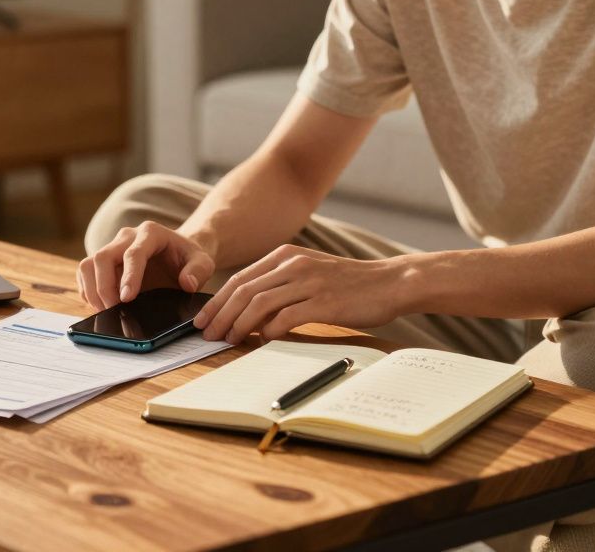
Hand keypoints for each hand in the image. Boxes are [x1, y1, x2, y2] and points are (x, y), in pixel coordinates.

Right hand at [76, 221, 215, 310]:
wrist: (177, 254)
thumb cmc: (188, 258)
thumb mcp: (204, 262)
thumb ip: (199, 271)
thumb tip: (187, 283)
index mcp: (151, 233)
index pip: (133, 253)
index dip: (128, 276)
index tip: (127, 299)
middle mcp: (126, 237)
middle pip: (103, 257)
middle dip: (104, 287)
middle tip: (113, 311)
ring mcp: (112, 248)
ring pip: (88, 264)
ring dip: (92, 290)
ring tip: (105, 311)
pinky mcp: (103, 262)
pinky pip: (85, 274)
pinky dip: (88, 292)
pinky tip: (100, 306)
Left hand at [192, 244, 407, 343]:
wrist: (391, 282)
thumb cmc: (350, 283)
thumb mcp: (310, 272)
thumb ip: (282, 284)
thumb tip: (249, 312)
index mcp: (287, 255)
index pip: (240, 278)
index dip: (217, 300)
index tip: (203, 319)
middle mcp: (294, 264)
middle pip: (244, 290)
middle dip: (221, 314)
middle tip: (207, 334)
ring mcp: (309, 282)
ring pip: (259, 303)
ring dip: (239, 324)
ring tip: (228, 340)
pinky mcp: (324, 302)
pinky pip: (286, 316)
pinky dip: (269, 329)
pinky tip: (262, 339)